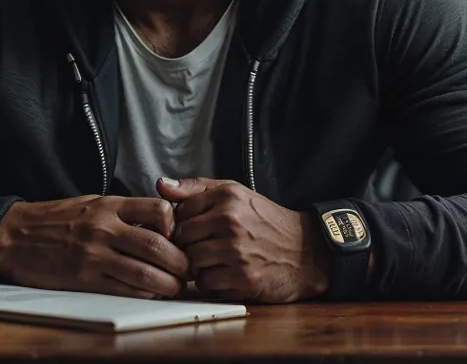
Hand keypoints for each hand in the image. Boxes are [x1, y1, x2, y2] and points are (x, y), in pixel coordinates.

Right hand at [0, 195, 189, 299]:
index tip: (177, 237)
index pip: (159, 210)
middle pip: (159, 246)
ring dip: (167, 284)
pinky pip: (125, 290)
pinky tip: (149, 293)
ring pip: (146, 274)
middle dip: (181, 263)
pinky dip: (144, 294)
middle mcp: (104, 228)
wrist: (13, 235)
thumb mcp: (91, 203)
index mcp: (109, 205)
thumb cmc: (55, 219)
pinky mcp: (84, 278)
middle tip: (188, 271)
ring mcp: (94, 255)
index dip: (176, 226)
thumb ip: (123, 212)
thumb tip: (159, 225)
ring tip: (173, 286)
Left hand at [159, 177, 330, 302]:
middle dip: (187, 245)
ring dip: (197, 265)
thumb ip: (196, 188)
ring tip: (214, 260)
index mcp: (227, 197)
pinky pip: (206, 283)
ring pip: (191, 261)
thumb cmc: (265, 222)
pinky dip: (211, 282)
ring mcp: (237, 251)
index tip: (194, 229)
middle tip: (202, 247)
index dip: (183, 223)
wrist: (306, 251)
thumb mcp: (235, 194)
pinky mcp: (243, 278)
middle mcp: (231, 221)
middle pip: (181, 238)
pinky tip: (225, 274)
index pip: (179, 211)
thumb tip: (161, 184)